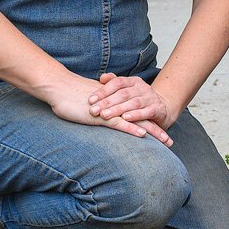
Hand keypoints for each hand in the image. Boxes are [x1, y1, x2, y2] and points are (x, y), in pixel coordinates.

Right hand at [44, 72, 173, 146]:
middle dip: (157, 130)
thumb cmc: (69, 97)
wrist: (58, 87)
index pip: (136, 114)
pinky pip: (119, 122)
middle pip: (141, 118)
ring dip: (151, 131)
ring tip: (165, 141)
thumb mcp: (88, 105)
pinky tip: (142, 134)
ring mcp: (109, 111)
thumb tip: (99, 118)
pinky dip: (131, 128)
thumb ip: (97, 111)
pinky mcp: (100, 115)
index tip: (161, 134)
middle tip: (170, 141)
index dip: (149, 123)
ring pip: (135, 121)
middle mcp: (116, 106)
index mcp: (115, 105)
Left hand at [91, 72, 180, 127]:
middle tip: (93, 110)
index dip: (103, 90)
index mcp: (133, 81)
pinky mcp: (157, 109)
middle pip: (123, 93)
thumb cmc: (138, 100)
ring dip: (118, 109)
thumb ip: (114, 83)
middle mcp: (142, 87)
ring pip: (133, 103)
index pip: (117, 82)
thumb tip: (102, 77)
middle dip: (107, 102)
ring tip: (105, 115)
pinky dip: (136, 115)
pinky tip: (126, 118)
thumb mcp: (127, 90)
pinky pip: (147, 111)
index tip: (90, 100)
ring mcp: (150, 98)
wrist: (162, 108)